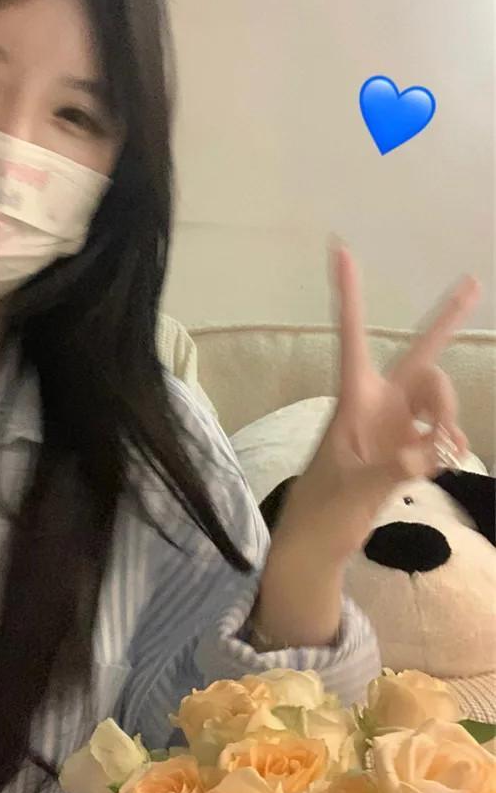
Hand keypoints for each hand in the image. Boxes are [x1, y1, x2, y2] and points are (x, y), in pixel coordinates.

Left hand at [252, 245, 478, 648]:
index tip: (340, 246)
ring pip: (438, 398)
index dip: (348, 293)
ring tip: (440, 451)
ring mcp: (397, 424)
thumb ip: (391, 468)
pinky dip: (447, 443)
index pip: (351, 335)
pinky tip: (442, 460)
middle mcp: (379, 402)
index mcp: (353, 398)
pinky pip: (442, 433)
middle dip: (447, 319)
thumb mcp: (353, 492)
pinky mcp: (409, 447)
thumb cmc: (323, 513)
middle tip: (474, 282)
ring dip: (447, 416)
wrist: (319, 546)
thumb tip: (426, 450)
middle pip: (420, 355)